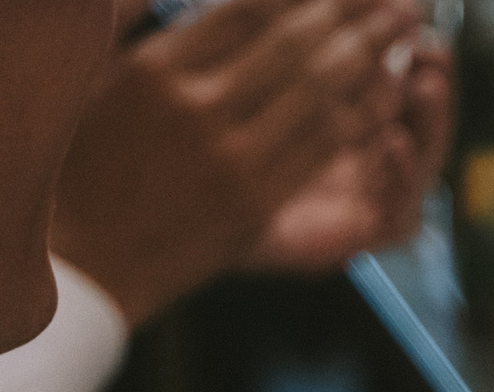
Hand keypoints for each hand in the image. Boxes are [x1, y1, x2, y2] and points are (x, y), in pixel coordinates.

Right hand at [51, 0, 421, 323]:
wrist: (84, 264)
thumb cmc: (84, 163)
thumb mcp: (100, 76)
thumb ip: (134, 14)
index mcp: (157, 69)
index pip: (252, 7)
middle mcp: (196, 109)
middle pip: (295, 44)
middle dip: (356, 13)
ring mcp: (230, 161)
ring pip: (319, 94)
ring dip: (374, 56)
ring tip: (409, 29)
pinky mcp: (256, 204)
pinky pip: (322, 148)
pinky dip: (362, 114)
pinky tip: (390, 92)